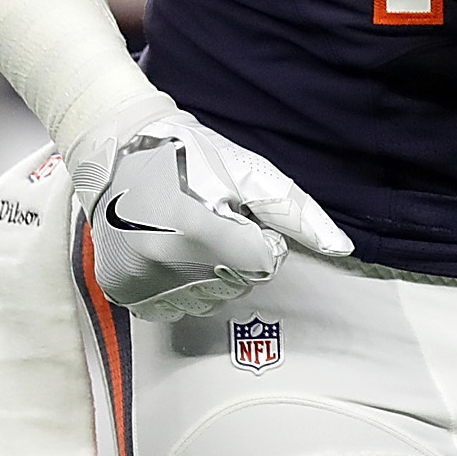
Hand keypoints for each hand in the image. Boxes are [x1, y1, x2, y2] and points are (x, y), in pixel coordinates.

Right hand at [68, 95, 351, 322]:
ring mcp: (139, 280)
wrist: (116, 148)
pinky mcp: (122, 291)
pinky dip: (178, 285)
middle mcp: (163, 262)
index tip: (239, 216)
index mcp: (196, 229)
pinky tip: (168, 253)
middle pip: (237, 285)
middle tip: (209, 218)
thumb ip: (295, 213)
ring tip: (185, 233)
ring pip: (208, 299)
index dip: (260, 239)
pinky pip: (174, 307)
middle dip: (236, 256)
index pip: (262, 265)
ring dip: (208, 272)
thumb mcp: (246, 172)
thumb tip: (341, 248)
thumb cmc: (186, 153)